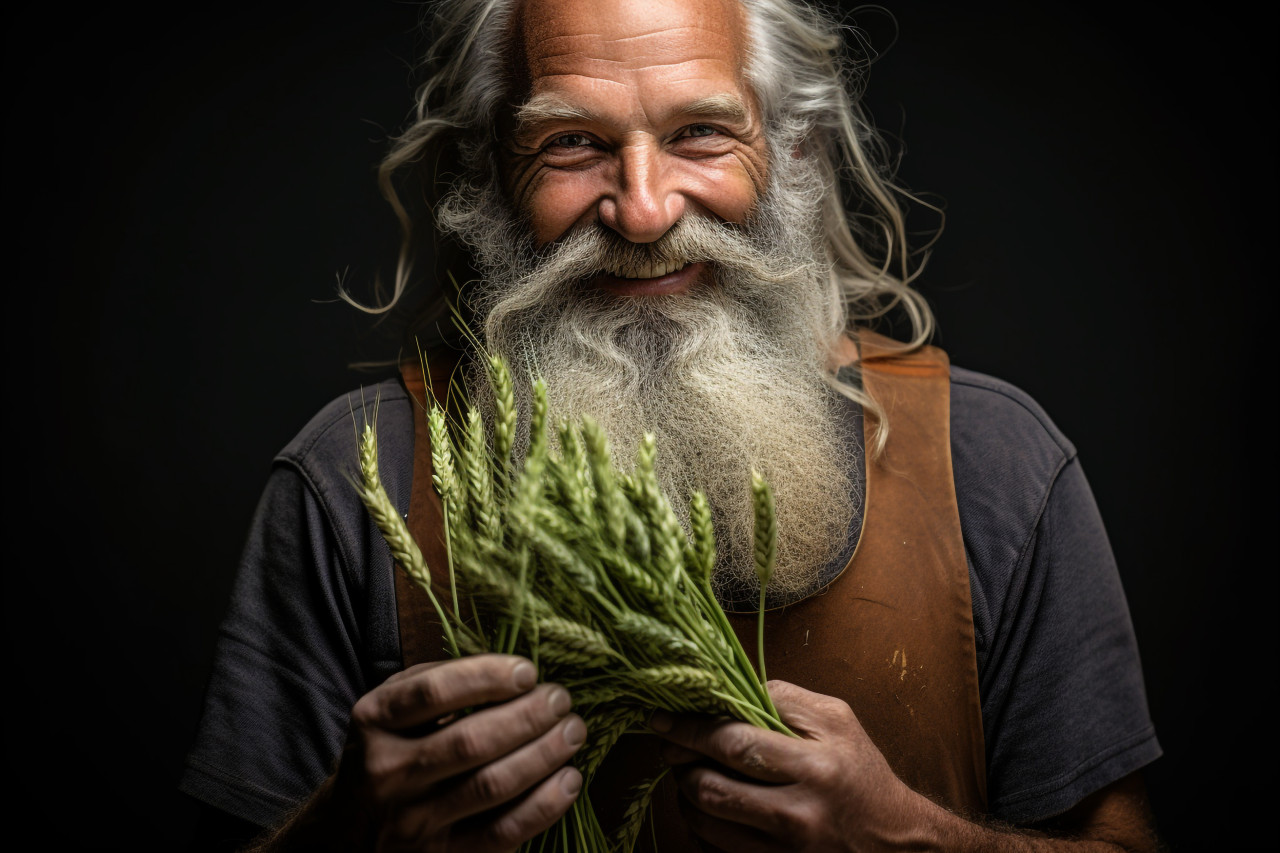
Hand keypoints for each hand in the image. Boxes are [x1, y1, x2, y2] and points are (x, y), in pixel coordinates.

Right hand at [325, 654, 585, 851]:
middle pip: (470, 741)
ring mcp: (413, 822)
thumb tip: (512, 672)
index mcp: (374, 721)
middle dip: (528, 716)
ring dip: (544, 755)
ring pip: (492, 785)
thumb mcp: (393, 707)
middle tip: (561, 700)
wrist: (350, 831)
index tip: (528, 671)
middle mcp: (388, 773)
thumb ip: (439, 682)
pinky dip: (544, 805)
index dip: (487, 677)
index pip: (433, 693)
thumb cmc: (390, 751)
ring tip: (573, 732)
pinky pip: (503, 832)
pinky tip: (568, 780)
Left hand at [652, 679, 919, 851]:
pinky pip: (713, 850)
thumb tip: (723, 690)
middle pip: (709, 788)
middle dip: (679, 763)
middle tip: (672, 748)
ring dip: (685, 794)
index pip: (733, 743)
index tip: (663, 719)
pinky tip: (710, 808)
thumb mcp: (837, 721)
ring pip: (704, 822)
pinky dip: (700, 825)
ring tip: (691, 774)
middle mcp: (799, 815)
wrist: (895, 842)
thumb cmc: (860, 773)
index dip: (688, 729)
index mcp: (817, 767)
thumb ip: (782, 698)